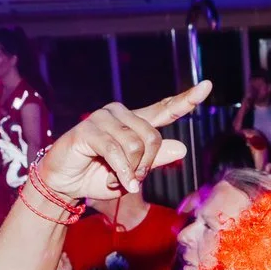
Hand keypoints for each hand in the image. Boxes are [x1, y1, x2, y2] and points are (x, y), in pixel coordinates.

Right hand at [35, 84, 210, 200]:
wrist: (64, 183)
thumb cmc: (97, 176)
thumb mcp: (133, 174)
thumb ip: (154, 161)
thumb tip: (181, 147)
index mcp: (134, 122)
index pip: (164, 109)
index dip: (186, 99)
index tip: (206, 86)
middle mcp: (120, 114)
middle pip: (153, 137)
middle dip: (147, 165)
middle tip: (134, 181)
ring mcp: (103, 118)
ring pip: (136, 145)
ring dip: (130, 172)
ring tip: (117, 180)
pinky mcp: (88, 129)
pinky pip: (116, 152)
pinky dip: (121, 172)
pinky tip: (116, 182)